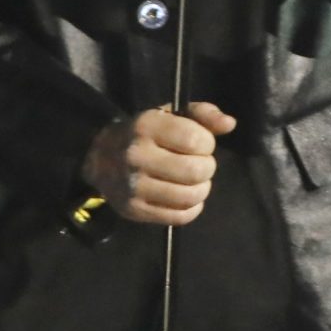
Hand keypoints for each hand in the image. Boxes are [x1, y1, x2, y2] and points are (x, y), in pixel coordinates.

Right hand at [80, 102, 238, 226]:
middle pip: (195, 171)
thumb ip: (203, 114)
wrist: (100, 157)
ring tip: (195, 181)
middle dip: (207, 167)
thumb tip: (229, 124)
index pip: (195, 140)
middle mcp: (136, 156)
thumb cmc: (146, 133)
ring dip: (202, 189)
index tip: (200, 144)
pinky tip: (186, 197)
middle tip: (199, 164)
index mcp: (146, 126)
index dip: (207, 143)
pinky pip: (179, 217)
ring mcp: (132, 187)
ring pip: (189, 196)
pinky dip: (192, 208)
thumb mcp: (171, 114)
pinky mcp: (134, 210)